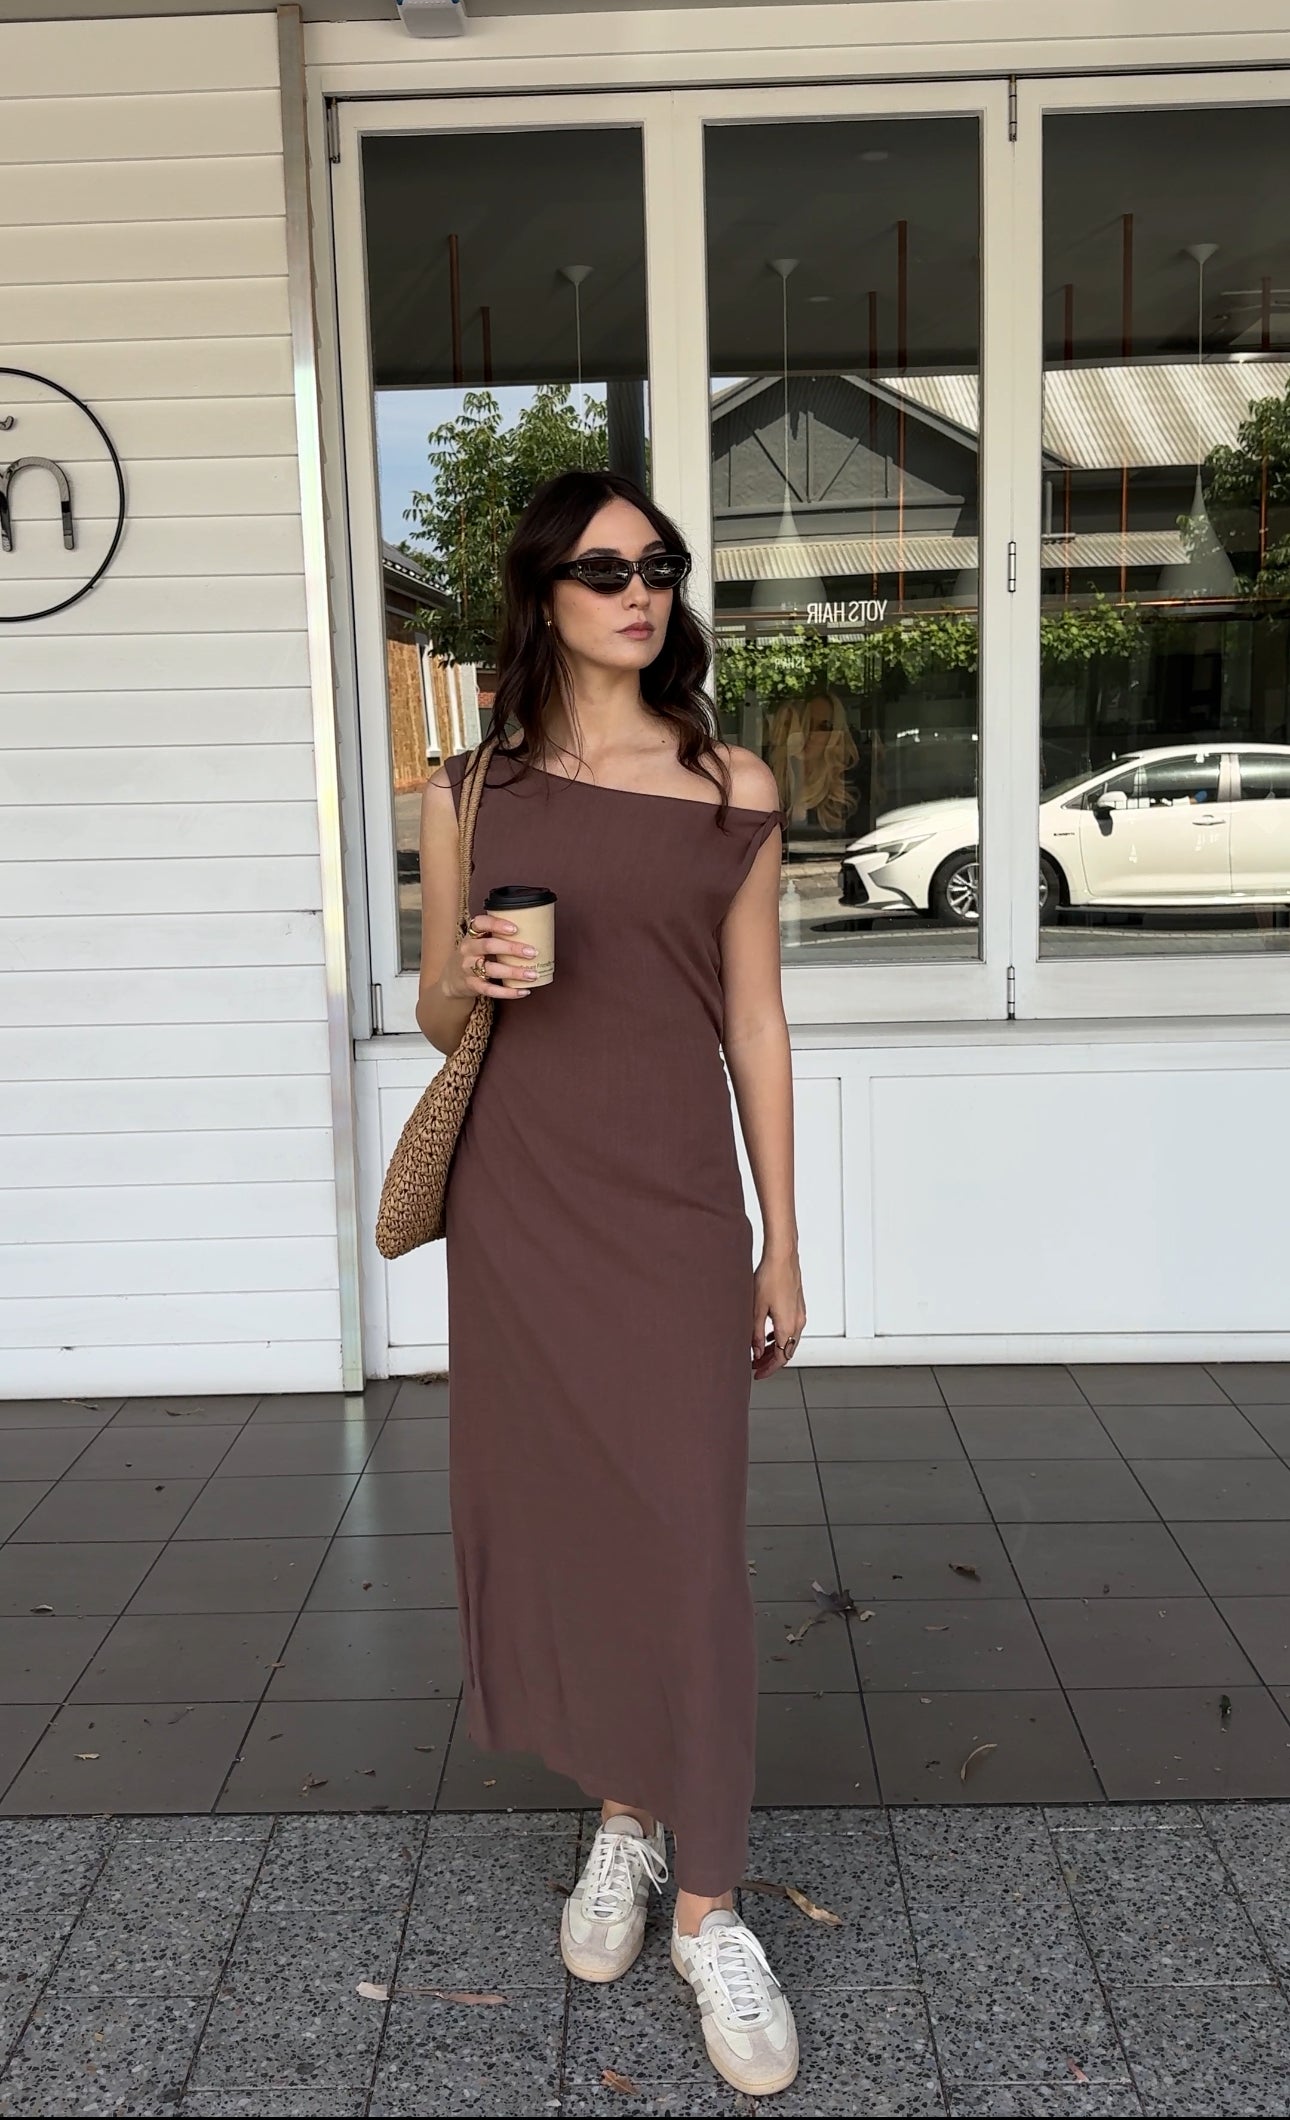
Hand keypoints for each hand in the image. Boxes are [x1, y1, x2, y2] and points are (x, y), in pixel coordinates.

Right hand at [441, 914, 538, 1001]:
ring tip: (532, 974)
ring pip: (492, 969)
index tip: (515, 928)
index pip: (480, 923)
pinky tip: (523, 991)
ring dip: (514, 972)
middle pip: (489, 946)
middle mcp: (468, 950)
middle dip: (512, 948)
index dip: (496, 924)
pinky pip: (491, 990)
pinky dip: (509, 992)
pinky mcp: (472, 986)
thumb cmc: (473, 956)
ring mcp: (468, 969)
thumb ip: (496, 935)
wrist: (452, 978)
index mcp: (471, 935)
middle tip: (532, 952)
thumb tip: (532, 931)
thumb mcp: (478, 942)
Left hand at [751, 1248, 805, 1378]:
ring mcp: (800, 1314)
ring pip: (790, 1340)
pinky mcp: (798, 1306)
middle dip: (771, 1361)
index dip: (768, 1369)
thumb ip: (756, 1334)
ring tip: (759, 1352)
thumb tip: (756, 1352)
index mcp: (788, 1326)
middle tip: (755, 1366)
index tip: (757, 1374)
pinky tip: (769, 1335)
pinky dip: (781, 1337)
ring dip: (776, 1349)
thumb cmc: (769, 1277)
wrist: (782, 1256)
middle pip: (787, 1351)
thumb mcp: (756, 1309)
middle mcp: (798, 1322)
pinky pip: (791, 1329)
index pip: (781, 1358)